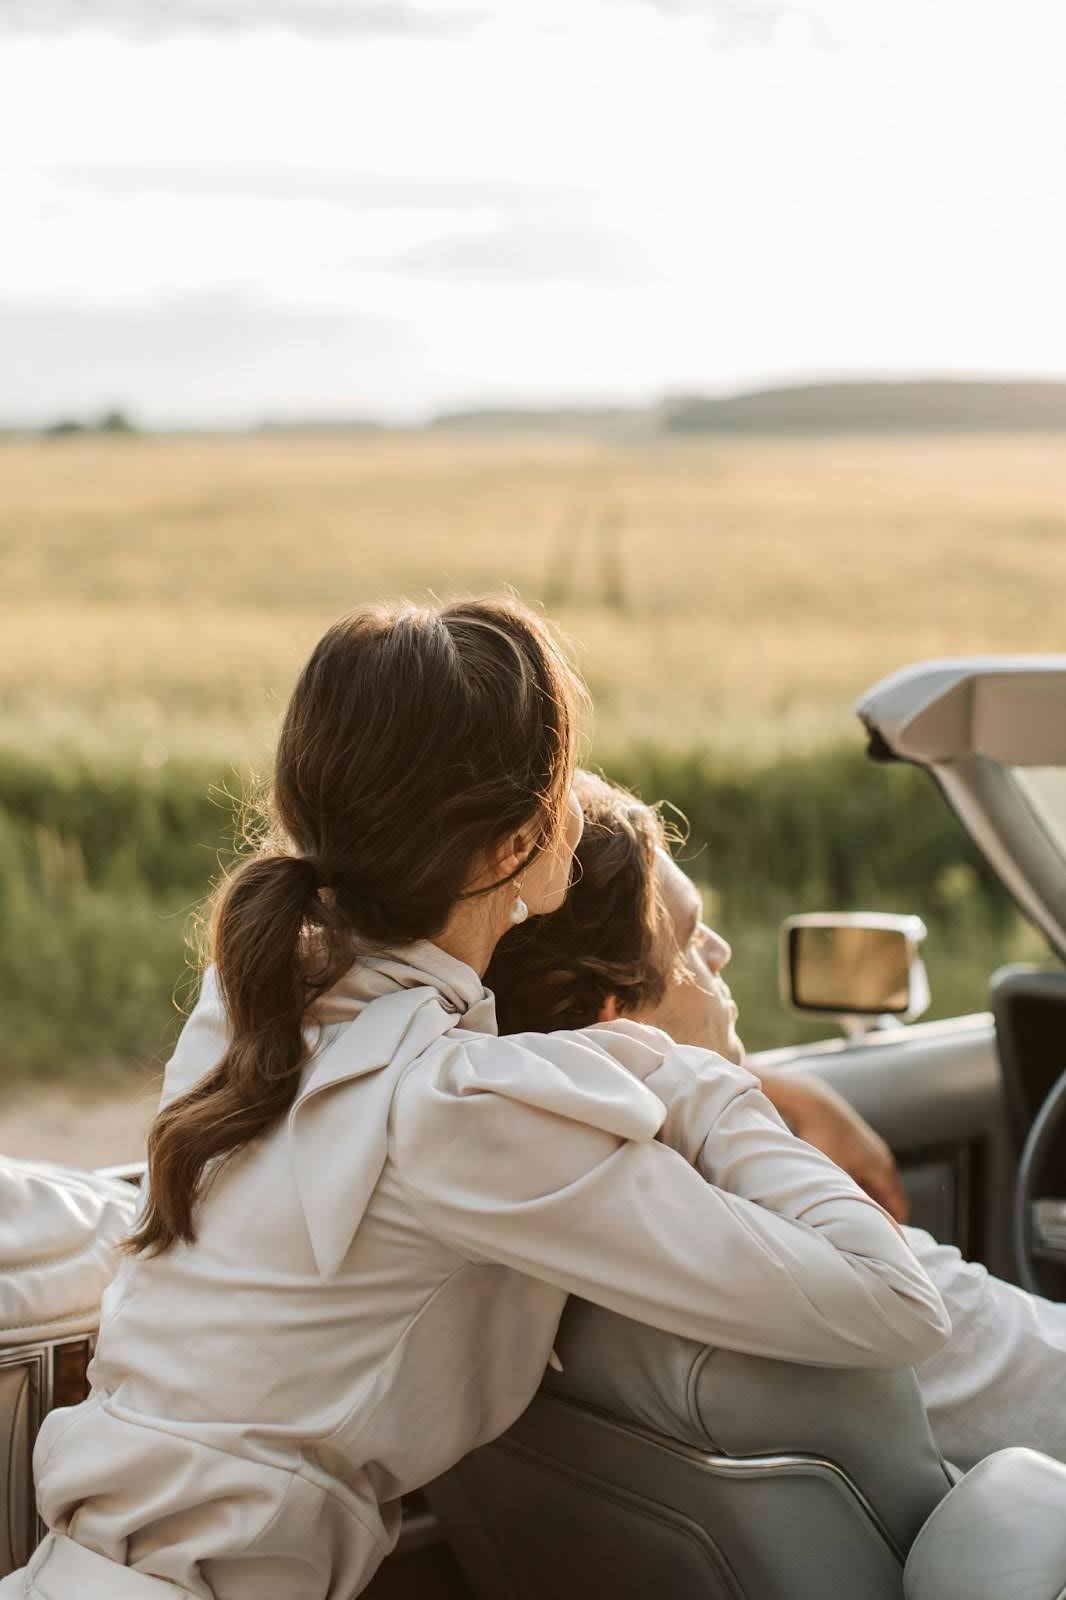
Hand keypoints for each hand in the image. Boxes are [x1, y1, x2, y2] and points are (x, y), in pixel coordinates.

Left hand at [756, 1068, 908, 1223]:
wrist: (814, 1103)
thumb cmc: (823, 1139)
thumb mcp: (836, 1176)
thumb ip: (849, 1201)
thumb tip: (859, 1226)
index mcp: (883, 1169)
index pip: (900, 1206)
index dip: (897, 1227)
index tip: (891, 1245)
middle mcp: (882, 1159)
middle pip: (889, 1196)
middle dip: (883, 1216)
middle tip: (873, 1237)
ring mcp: (870, 1148)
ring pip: (875, 1183)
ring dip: (869, 1199)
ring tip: (857, 1217)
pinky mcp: (856, 1142)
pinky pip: (863, 1171)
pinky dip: (859, 1185)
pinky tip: (843, 1192)